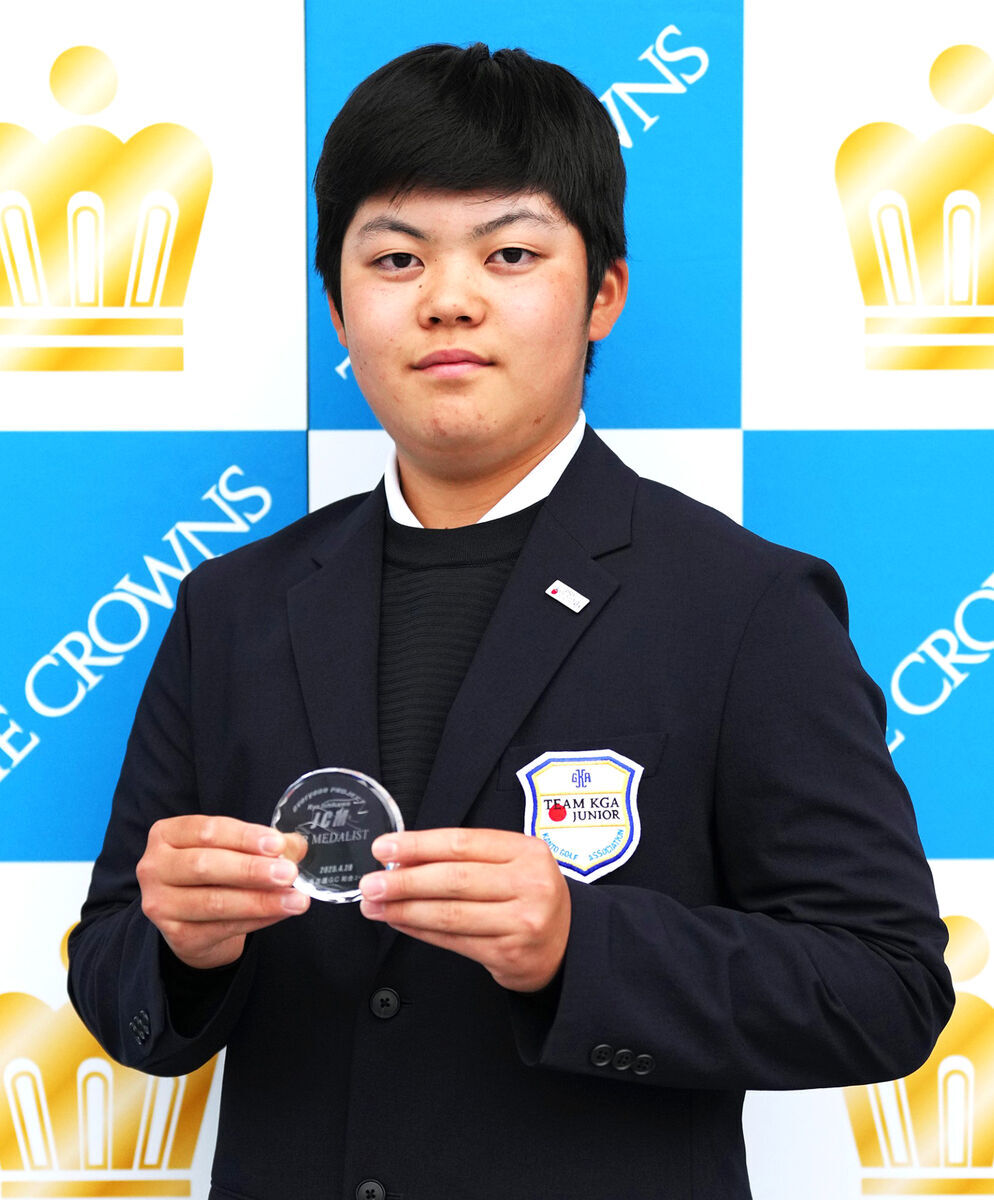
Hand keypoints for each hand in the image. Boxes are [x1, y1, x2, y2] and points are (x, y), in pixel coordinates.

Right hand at [137, 815, 309, 969]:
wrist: (194, 918)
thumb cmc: (215, 872)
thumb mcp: (233, 848)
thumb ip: (264, 844)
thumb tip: (296, 846)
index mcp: (167, 834)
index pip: (207, 831)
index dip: (244, 837)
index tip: (278, 844)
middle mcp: (154, 867)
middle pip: (206, 866)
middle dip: (252, 870)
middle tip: (289, 873)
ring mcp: (160, 904)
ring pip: (215, 902)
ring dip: (261, 901)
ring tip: (296, 900)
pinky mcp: (176, 936)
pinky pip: (222, 928)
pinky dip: (257, 920)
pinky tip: (281, 912)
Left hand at [358, 828, 570, 991]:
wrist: (568, 942)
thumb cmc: (530, 896)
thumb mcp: (512, 863)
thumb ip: (467, 858)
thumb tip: (405, 859)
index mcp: (526, 851)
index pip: (462, 843)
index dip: (419, 845)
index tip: (385, 848)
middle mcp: (529, 884)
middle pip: (453, 879)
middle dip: (404, 881)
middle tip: (371, 882)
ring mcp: (522, 921)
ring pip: (450, 913)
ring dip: (405, 909)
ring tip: (376, 905)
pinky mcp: (510, 954)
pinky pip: (454, 940)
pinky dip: (420, 930)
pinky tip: (400, 922)